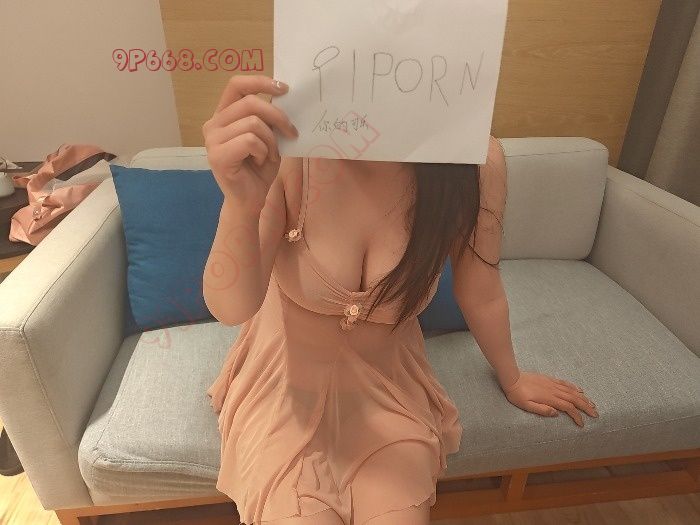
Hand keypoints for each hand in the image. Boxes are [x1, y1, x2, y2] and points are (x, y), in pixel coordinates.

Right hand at [202, 74, 298, 215]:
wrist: (250, 200)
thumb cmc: (259, 169)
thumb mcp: (268, 137)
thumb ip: (268, 117)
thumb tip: (284, 96)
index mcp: (223, 115)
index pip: (236, 85)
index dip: (260, 82)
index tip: (284, 88)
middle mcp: (213, 124)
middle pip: (250, 103)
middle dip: (277, 116)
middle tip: (292, 132)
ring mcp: (212, 140)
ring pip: (253, 123)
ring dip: (271, 141)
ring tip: (270, 155)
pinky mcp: (217, 156)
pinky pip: (250, 141)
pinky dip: (263, 152)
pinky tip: (261, 162)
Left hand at [500, 370, 598, 426]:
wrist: (511, 378)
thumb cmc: (517, 395)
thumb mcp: (526, 406)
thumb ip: (541, 410)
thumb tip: (556, 414)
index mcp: (549, 398)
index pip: (568, 408)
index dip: (577, 416)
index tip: (582, 424)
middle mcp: (554, 390)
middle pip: (574, 399)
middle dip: (586, 407)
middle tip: (595, 414)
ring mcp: (552, 384)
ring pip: (572, 391)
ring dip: (583, 398)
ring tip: (592, 404)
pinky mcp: (549, 379)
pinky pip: (565, 383)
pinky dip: (574, 387)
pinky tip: (580, 390)